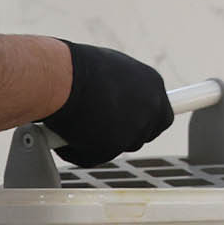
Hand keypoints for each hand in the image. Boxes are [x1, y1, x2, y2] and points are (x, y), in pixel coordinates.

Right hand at [42, 41, 173, 166]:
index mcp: (153, 86)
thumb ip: (125, 90)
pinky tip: (63, 134)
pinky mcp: (113, 147)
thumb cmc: (79, 68)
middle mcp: (151, 108)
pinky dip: (76, 151)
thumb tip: (118, 101)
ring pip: (119, 147)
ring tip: (76, 125)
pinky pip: (92, 157)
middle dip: (123, 135)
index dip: (143, 122)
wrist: (63, 77)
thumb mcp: (113, 71)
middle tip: (98, 128)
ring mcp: (134, 129)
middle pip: (144, 134)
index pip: (160, 115)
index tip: (126, 123)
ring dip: (101, 142)